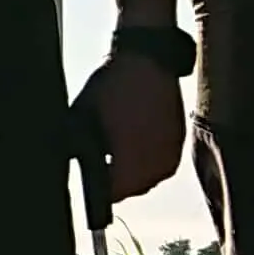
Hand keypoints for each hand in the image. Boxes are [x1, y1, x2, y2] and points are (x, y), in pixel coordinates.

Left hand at [80, 53, 186, 198]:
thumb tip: (74, 165)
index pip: (113, 194)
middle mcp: (156, 164)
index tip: (91, 177)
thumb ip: (79, 150)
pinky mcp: (180, 141)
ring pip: (149, 178)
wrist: (148, 60)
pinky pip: (162, 163)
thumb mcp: (83, 119)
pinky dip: (149, 159)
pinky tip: (135, 142)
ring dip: (134, 172)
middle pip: (132, 189)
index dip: (98, 188)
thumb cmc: (113, 86)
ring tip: (118, 152)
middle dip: (116, 180)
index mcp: (132, 162)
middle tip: (101, 162)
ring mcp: (171, 153)